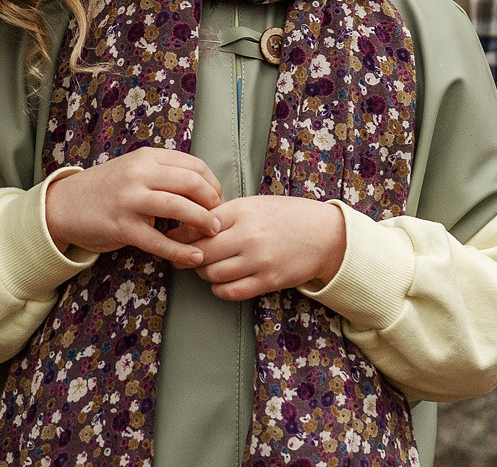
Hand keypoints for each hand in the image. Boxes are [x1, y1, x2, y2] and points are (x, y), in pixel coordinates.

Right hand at [44, 147, 224, 268]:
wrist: (65, 204)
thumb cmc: (107, 189)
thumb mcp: (134, 169)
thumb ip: (164, 173)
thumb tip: (203, 187)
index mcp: (147, 157)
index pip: (193, 165)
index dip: (213, 184)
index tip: (218, 199)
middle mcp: (140, 173)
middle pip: (191, 183)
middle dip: (212, 202)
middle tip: (219, 218)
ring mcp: (130, 199)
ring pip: (178, 207)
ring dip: (201, 222)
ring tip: (212, 233)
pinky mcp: (122, 226)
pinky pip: (158, 240)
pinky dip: (180, 250)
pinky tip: (193, 257)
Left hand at [188, 195, 346, 300]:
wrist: (324, 235)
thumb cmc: (286, 216)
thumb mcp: (255, 205)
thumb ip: (225, 214)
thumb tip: (188, 226)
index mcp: (243, 210)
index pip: (199, 225)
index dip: (180, 235)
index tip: (172, 239)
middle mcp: (248, 235)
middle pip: (201, 252)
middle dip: (188, 258)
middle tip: (184, 259)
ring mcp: (259, 259)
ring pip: (212, 274)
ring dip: (204, 274)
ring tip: (207, 268)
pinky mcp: (268, 280)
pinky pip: (231, 292)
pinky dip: (220, 289)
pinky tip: (222, 282)